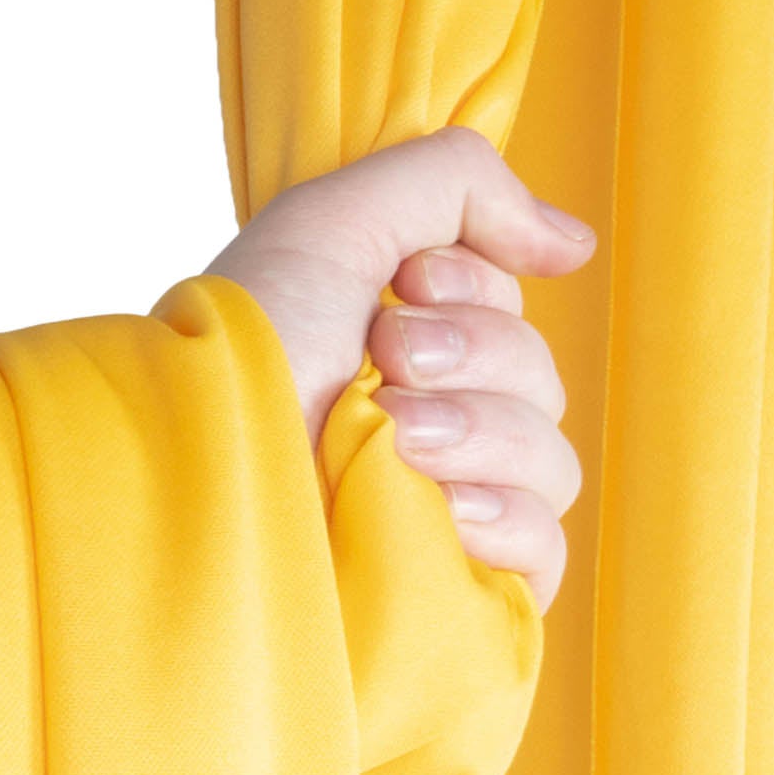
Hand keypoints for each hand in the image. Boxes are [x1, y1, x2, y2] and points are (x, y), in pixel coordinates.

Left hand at [204, 126, 591, 610]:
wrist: (198, 473)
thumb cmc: (246, 351)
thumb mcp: (336, 221)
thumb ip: (458, 185)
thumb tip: (574, 243)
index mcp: (396, 353)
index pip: (511, 311)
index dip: (471, 289)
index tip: (398, 291)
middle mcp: (421, 431)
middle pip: (540, 380)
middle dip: (468, 356)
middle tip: (381, 365)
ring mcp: (438, 515)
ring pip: (550, 460)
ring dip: (477, 430)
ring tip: (394, 436)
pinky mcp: (450, 590)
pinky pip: (544, 550)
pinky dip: (507, 518)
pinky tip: (441, 508)